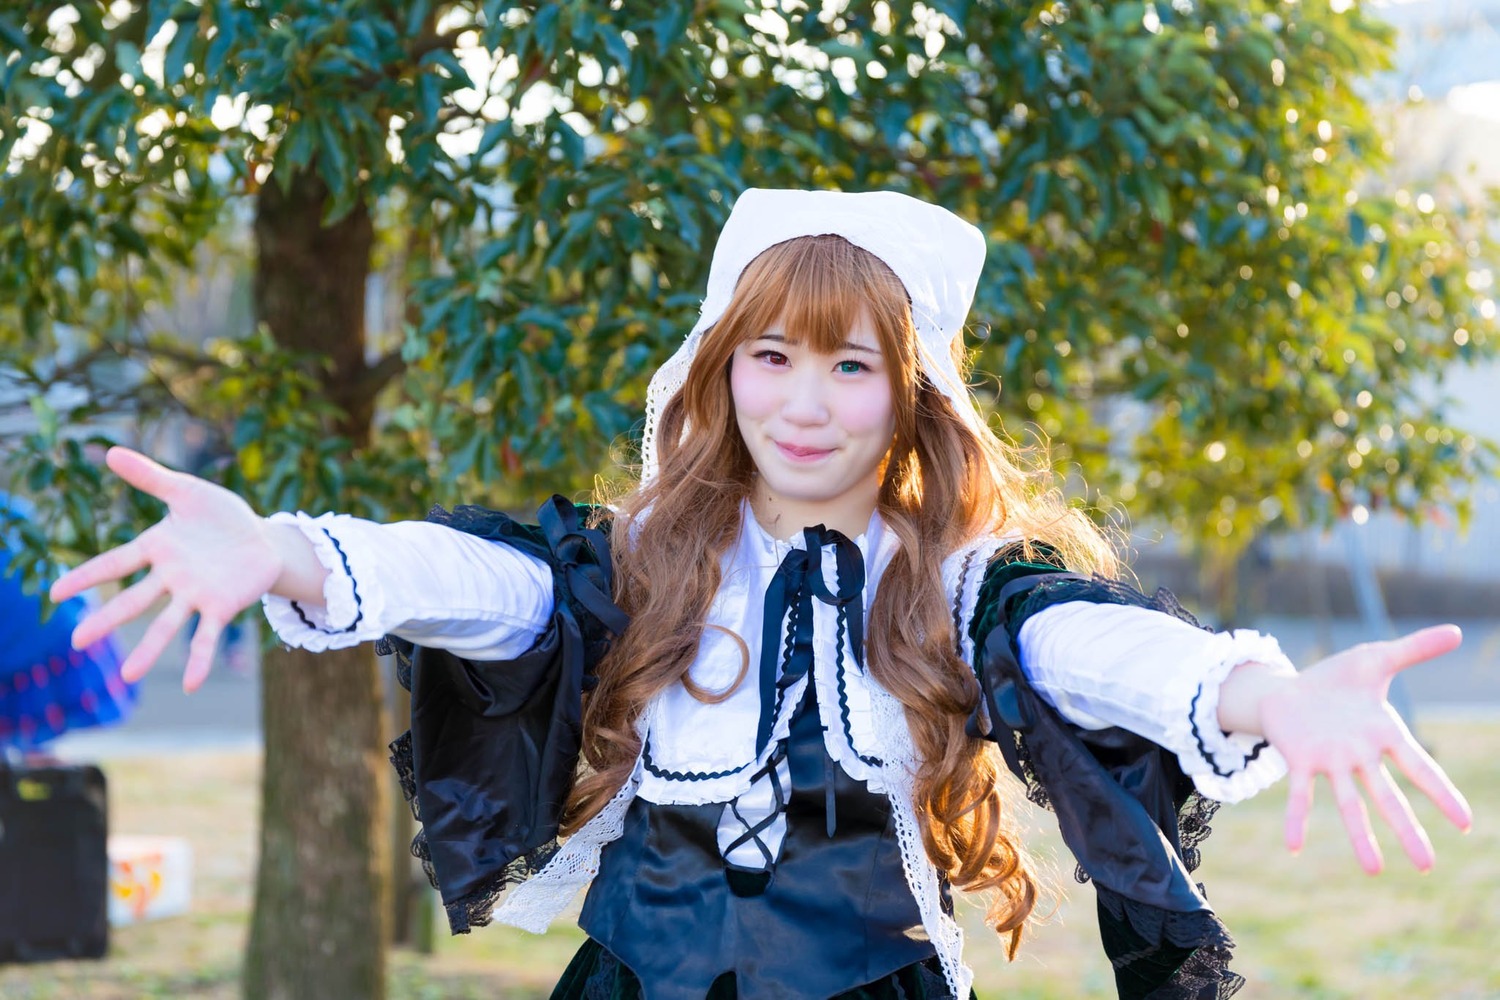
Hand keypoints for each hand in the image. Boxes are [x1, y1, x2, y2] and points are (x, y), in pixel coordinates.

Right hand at [49, 447, 283, 691]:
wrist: (263, 538)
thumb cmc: (221, 516)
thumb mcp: (187, 491)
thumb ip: (151, 477)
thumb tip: (109, 452)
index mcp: (157, 548)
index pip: (114, 562)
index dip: (86, 576)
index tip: (55, 592)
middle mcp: (170, 577)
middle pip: (134, 601)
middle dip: (107, 619)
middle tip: (76, 641)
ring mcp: (195, 595)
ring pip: (166, 625)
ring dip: (148, 650)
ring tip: (127, 675)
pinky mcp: (222, 607)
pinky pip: (207, 636)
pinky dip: (199, 659)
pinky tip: (190, 685)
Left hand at [1257, 625, 1471, 873]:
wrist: (1287, 687)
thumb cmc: (1336, 679)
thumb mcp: (1377, 659)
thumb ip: (1415, 649)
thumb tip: (1458, 631)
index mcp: (1383, 734)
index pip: (1419, 767)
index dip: (1440, 793)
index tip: (1465, 823)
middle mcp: (1360, 755)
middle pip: (1388, 797)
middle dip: (1407, 830)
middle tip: (1426, 866)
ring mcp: (1330, 762)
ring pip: (1348, 803)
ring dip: (1361, 836)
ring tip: (1373, 871)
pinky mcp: (1298, 760)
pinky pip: (1299, 794)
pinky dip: (1296, 819)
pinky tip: (1294, 847)